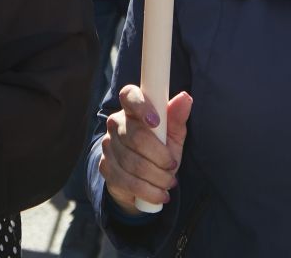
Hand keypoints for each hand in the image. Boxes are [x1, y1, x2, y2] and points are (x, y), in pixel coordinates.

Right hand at [98, 85, 192, 213]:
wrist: (140, 181)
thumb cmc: (159, 151)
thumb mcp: (172, 136)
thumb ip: (176, 118)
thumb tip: (185, 98)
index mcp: (131, 108)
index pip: (129, 96)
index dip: (141, 106)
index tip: (156, 121)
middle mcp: (115, 123)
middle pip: (136, 137)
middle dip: (160, 156)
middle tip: (173, 165)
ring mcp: (108, 145)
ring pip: (133, 163)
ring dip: (157, 177)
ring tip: (169, 182)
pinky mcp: (105, 167)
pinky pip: (128, 181)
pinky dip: (149, 191)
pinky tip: (160, 194)